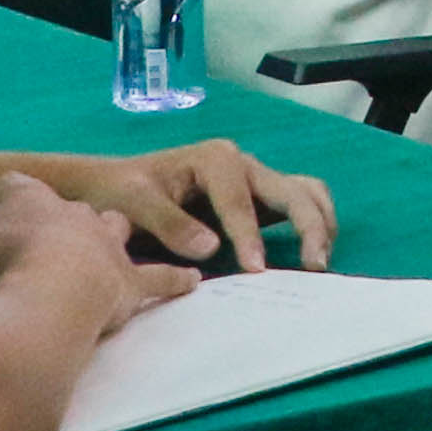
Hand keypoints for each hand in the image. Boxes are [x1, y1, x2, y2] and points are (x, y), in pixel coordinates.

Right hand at [0, 191, 195, 343]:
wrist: (50, 290)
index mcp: (23, 195)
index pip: (10, 189)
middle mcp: (72, 209)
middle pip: (67, 209)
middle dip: (57, 225)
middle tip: (44, 250)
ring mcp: (106, 241)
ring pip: (116, 229)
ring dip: (110, 241)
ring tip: (110, 254)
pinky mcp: (132, 280)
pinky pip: (160, 276)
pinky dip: (173, 279)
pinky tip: (190, 278)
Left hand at [17, 138, 336, 271]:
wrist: (111, 186)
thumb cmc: (119, 191)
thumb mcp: (132, 202)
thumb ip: (168, 222)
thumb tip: (210, 247)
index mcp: (214, 160)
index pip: (240, 201)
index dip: (249, 236)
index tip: (256, 270)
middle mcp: (242, 164)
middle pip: (291, 190)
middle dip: (308, 226)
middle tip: (314, 265)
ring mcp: (254, 180)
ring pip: (305, 192)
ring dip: (320, 223)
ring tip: (319, 261)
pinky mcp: (259, 197)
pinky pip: (299, 201)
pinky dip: (314, 222)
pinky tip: (313, 251)